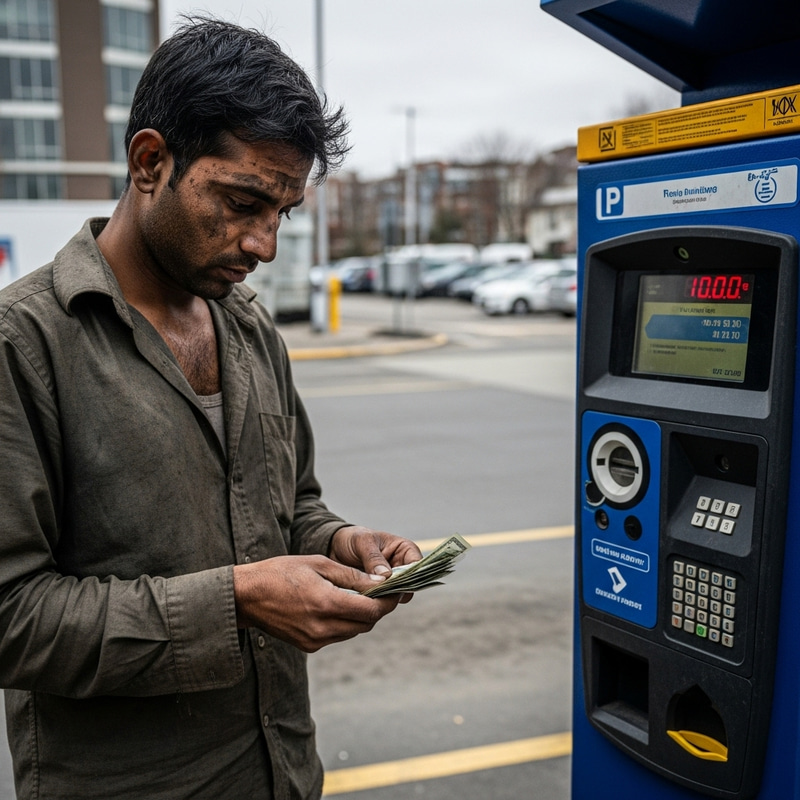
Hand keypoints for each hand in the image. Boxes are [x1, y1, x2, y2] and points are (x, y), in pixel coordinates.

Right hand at [233, 554, 403, 651]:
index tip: (395, 589)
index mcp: (326, 604)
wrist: (247, 596)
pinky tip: (337, 605)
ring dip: (361, 616)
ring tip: (358, 595)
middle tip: (380, 590)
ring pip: (353, 631)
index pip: (372, 612)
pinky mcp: (308, 646)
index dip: (388, 601)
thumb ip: (352, 577)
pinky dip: (345, 622)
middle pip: (366, 624)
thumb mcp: (319, 564)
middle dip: (377, 608)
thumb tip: (381, 583)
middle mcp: (323, 628)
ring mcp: (315, 640)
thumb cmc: (281, 572)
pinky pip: (338, 635)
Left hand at [328, 525, 422, 602]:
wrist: (335, 549)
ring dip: (385, 598)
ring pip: (397, 595)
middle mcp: (403, 567)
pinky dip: (376, 603)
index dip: (411, 576)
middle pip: (409, 584)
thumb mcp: (362, 542)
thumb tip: (387, 576)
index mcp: (405, 549)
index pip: (418, 565)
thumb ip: (373, 557)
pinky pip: (384, 602)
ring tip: (368, 595)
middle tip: (379, 592)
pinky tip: (364, 601)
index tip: (396, 583)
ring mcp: (393, 582)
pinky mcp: (382, 593)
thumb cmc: (352, 539)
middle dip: (396, 590)